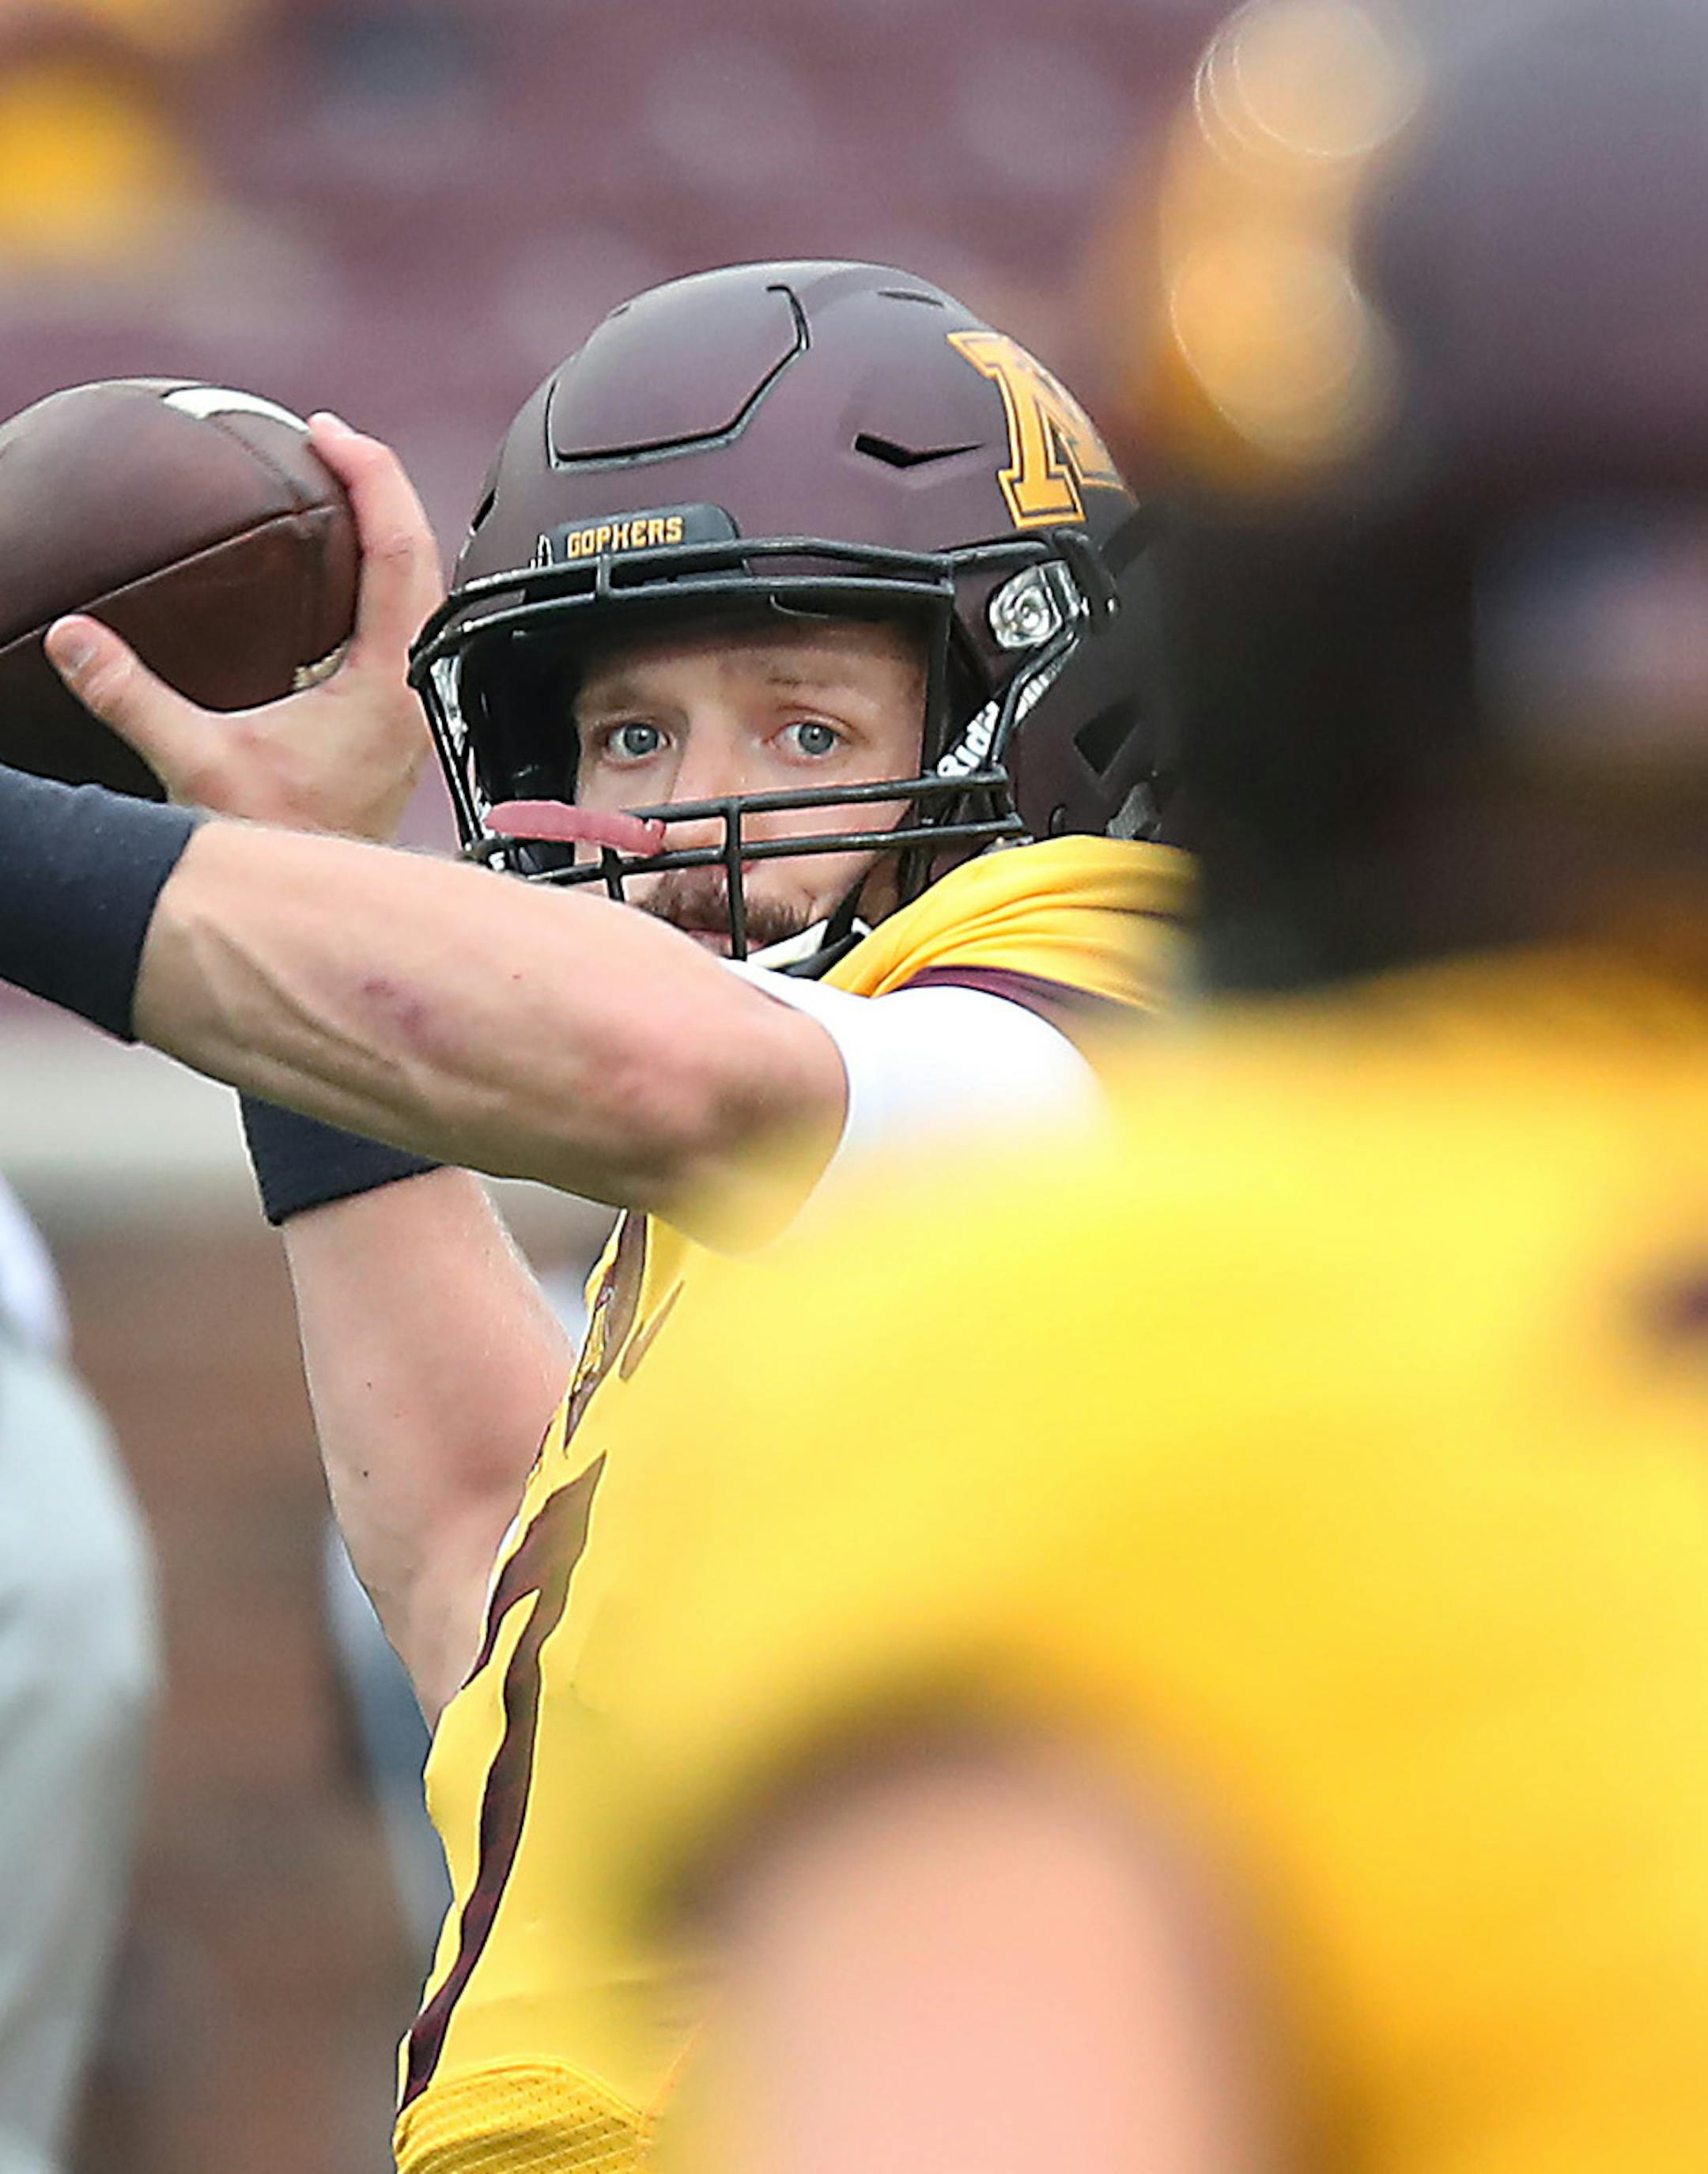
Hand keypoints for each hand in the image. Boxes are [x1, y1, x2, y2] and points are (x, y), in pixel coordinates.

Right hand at [45, 414, 443, 843]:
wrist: (318, 909)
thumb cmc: (280, 845)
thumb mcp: (197, 763)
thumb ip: (131, 697)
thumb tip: (73, 641)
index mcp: (386, 685)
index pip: (400, 552)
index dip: (372, 477)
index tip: (331, 433)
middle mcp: (413, 689)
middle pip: (424, 558)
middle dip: (382, 487)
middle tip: (333, 442)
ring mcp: (411, 705)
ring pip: (423, 593)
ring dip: (387, 533)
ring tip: (344, 487)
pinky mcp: (396, 721)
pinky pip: (405, 624)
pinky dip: (379, 579)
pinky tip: (340, 572)